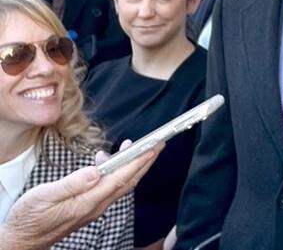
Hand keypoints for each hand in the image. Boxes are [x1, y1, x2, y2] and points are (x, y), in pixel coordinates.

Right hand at [0, 139, 161, 249]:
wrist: (22, 240)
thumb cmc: (30, 218)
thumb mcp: (44, 196)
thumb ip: (71, 184)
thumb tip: (95, 171)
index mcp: (88, 200)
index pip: (122, 177)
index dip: (140, 161)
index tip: (154, 146)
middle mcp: (96, 204)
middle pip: (128, 180)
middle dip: (145, 161)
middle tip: (158, 143)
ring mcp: (93, 207)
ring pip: (120, 183)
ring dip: (130, 164)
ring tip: (133, 145)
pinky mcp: (87, 207)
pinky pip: (108, 187)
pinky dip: (113, 171)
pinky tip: (104, 160)